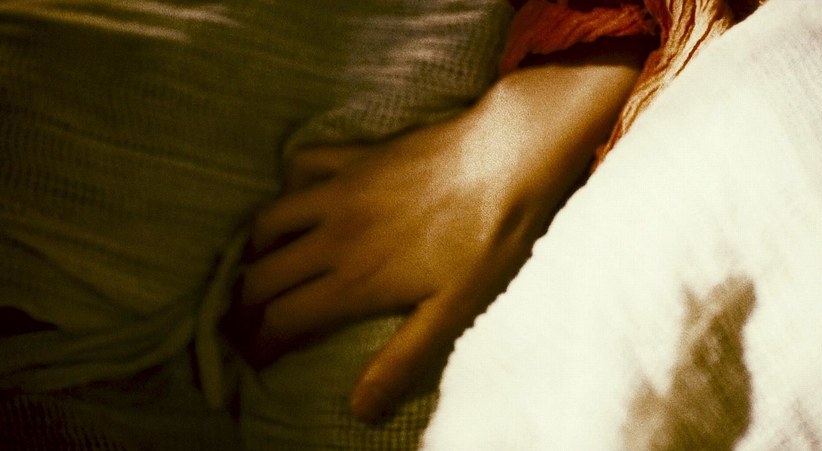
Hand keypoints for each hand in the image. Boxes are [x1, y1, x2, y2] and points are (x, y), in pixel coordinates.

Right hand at [229, 62, 642, 421]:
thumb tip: (360, 410)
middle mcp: (334, 236)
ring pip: (269, 221)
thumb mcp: (452, 311)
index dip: (262, 343)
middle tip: (248, 318)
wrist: (507, 158)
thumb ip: (402, 360)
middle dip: (245, 304)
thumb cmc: (488, 239)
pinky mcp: (355, 156)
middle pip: (262, 274)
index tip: (258, 356)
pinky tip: (302, 197)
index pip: (284, 319)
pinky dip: (290, 184)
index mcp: (355, 281)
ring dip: (257, 248)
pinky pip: (301, 164)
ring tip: (263, 265)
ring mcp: (340, 192)